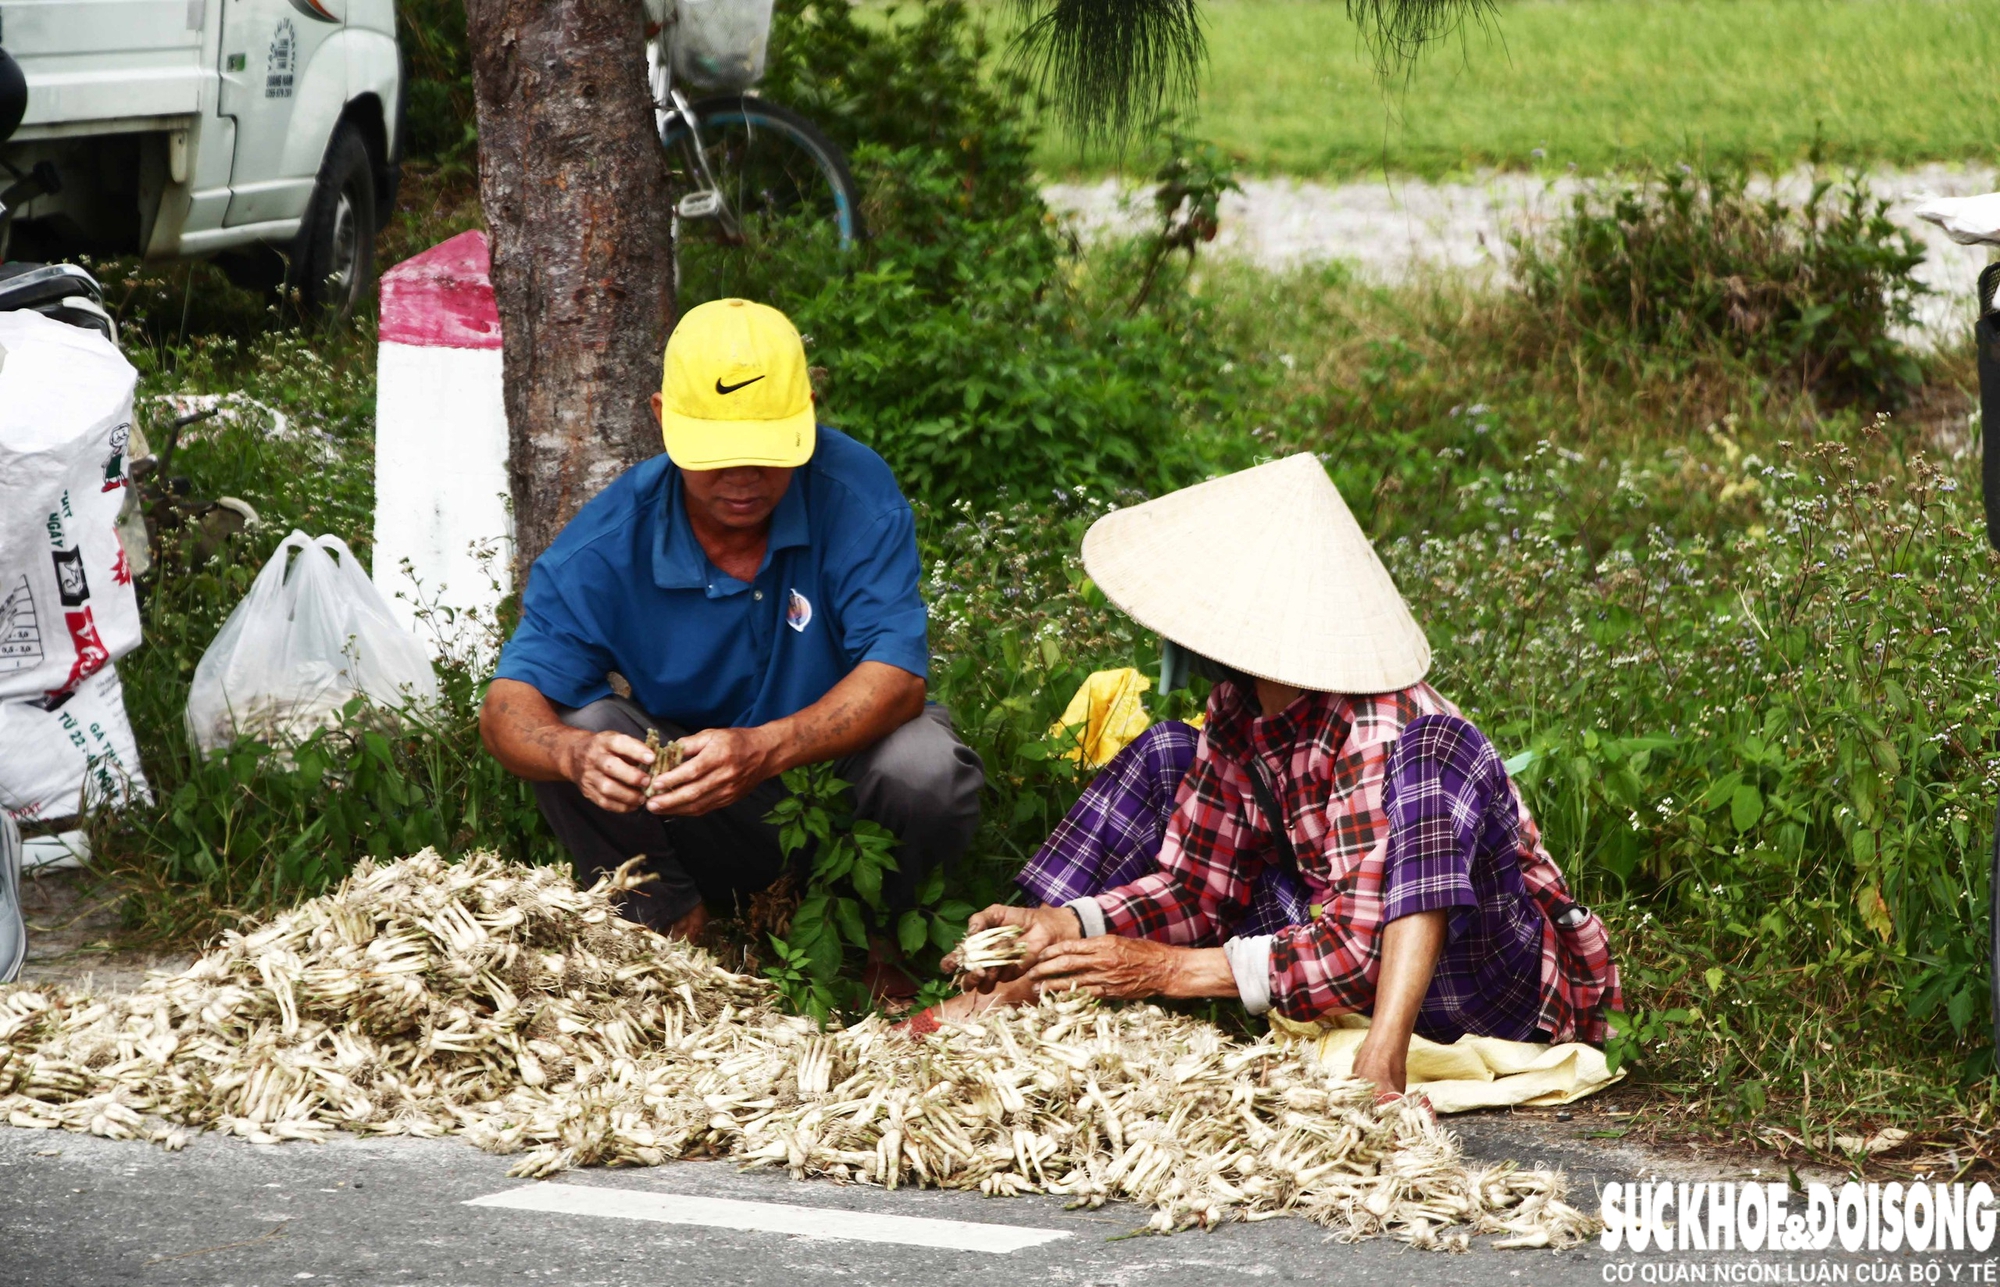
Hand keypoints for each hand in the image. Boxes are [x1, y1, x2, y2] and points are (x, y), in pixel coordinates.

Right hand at [560, 729, 654, 812]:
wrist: (574, 756)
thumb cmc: (605, 749)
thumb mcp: (616, 740)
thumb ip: (634, 749)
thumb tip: (658, 760)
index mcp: (604, 741)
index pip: (619, 743)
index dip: (636, 751)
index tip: (652, 758)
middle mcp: (594, 757)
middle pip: (611, 767)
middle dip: (632, 776)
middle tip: (647, 781)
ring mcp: (589, 776)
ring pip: (606, 788)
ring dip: (628, 795)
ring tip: (642, 797)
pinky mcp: (588, 791)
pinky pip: (604, 802)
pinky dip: (621, 806)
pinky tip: (633, 805)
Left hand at [646, 725, 781, 816]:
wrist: (764, 754)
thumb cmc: (736, 741)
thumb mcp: (712, 734)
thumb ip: (688, 743)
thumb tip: (666, 752)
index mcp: (719, 756)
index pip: (693, 771)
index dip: (673, 779)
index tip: (655, 783)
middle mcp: (724, 776)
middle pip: (693, 792)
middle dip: (669, 800)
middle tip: (649, 803)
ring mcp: (728, 790)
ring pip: (698, 804)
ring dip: (675, 809)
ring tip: (656, 809)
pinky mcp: (729, 800)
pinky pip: (705, 808)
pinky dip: (688, 810)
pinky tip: (674, 809)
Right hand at [943, 904, 1080, 991]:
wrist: (1045, 925)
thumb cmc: (1018, 918)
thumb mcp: (996, 913)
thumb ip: (980, 919)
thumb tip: (969, 933)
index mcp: (974, 948)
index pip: (955, 961)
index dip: (949, 965)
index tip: (949, 965)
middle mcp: (983, 963)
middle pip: (967, 980)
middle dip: (968, 978)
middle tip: (977, 970)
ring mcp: (998, 972)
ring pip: (983, 985)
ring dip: (986, 975)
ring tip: (994, 964)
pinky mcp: (1014, 975)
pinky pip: (1004, 978)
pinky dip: (1005, 967)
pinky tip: (1011, 957)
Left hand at [1023, 936, 1194, 1000]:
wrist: (1164, 968)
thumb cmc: (1143, 952)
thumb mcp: (1118, 940)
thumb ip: (1097, 945)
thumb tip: (1076, 948)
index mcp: (1103, 943)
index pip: (1070, 946)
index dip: (1051, 951)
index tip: (1039, 955)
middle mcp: (1102, 959)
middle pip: (1066, 963)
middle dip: (1045, 968)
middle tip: (1031, 973)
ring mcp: (1106, 977)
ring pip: (1072, 981)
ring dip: (1052, 985)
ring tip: (1037, 988)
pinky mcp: (1111, 992)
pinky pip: (1086, 994)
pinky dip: (1070, 996)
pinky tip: (1058, 999)